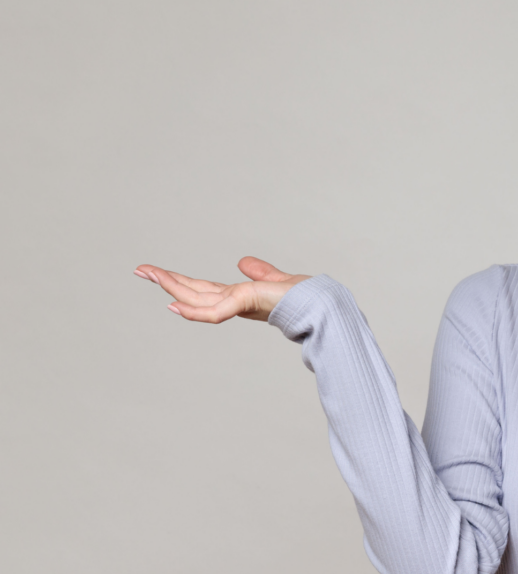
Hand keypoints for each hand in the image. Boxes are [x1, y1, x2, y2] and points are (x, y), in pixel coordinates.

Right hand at [133, 256, 311, 322]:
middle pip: (192, 292)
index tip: (156, 272)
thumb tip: (243, 262)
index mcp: (238, 296)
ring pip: (196, 299)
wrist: (322, 306)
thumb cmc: (305, 298)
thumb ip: (260, 272)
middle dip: (166, 281)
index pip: (202, 288)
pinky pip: (214, 311)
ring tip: (148, 275)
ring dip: (171, 287)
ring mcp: (238, 305)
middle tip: (139, 270)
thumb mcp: (276, 280)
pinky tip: (173, 305)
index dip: (178, 282)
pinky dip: (193, 311)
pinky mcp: (246, 304)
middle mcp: (234, 303)